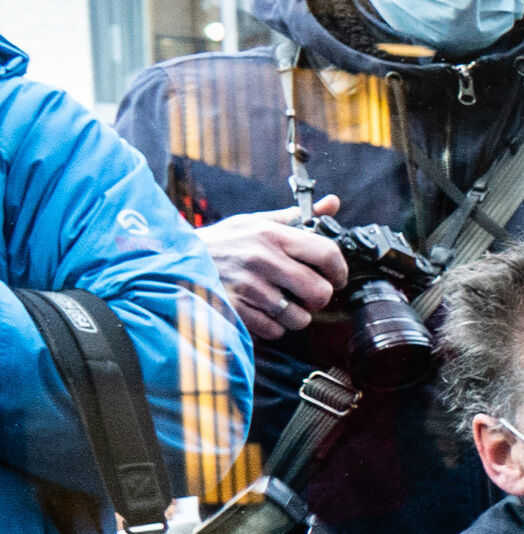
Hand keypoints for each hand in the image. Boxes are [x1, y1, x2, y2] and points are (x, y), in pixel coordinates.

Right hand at [202, 203, 349, 338]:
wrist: (174, 260)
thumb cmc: (223, 242)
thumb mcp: (256, 222)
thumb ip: (297, 217)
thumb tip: (333, 203)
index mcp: (272, 235)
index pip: (328, 254)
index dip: (340, 271)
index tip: (336, 277)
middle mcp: (262, 260)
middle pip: (320, 292)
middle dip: (318, 298)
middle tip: (308, 294)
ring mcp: (248, 287)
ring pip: (299, 317)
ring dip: (295, 316)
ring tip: (281, 303)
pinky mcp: (236, 310)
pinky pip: (275, 330)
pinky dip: (273, 326)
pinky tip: (261, 311)